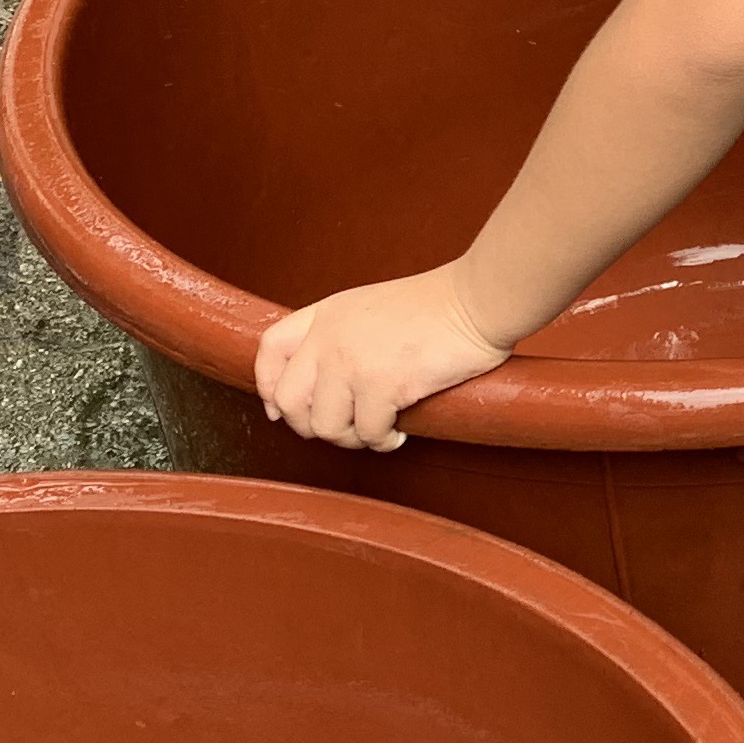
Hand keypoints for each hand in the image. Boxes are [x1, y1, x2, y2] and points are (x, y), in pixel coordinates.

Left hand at [253, 265, 510, 451]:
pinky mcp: (381, 386)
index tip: (279, 408)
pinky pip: (368, 433)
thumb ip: (341, 336)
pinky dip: (384, 440)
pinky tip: (400, 430)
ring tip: (377, 429)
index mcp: (326, 315)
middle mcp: (329, 338)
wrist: (475, 302)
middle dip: (310, 426)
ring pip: (324, 426)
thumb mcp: (370, 308)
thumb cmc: (438, 306)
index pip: (270, 349)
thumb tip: (322, 383)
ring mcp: (351, 363)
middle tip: (342, 428)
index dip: (267, 385)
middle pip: (287, 400)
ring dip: (351, 437)